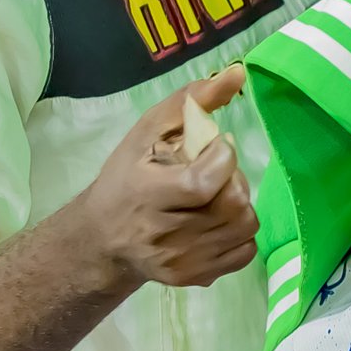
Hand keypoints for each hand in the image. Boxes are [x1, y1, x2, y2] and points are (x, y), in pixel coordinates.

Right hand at [79, 65, 257, 290]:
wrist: (104, 239)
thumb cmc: (127, 176)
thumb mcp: (148, 131)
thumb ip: (193, 100)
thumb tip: (238, 72)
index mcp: (147, 194)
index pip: (206, 181)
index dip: (222, 159)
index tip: (215, 148)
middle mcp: (163, 234)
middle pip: (233, 204)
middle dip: (232, 180)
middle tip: (213, 172)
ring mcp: (181, 261)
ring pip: (245, 226)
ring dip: (238, 203)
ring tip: (214, 195)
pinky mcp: (194, 278)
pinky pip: (245, 251)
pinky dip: (239, 231)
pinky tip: (216, 219)